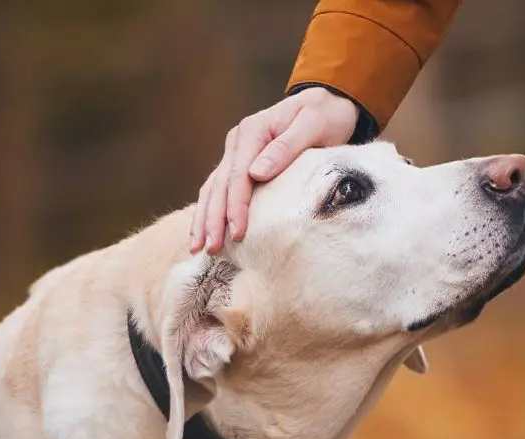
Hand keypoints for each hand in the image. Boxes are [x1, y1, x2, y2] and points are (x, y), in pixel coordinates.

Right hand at [189, 87, 358, 254]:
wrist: (326, 103)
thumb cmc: (324, 115)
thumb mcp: (312, 124)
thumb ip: (285, 147)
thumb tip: (256, 173)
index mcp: (252, 130)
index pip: (237, 176)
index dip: (235, 207)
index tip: (237, 234)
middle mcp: (237, 141)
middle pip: (219, 186)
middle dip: (213, 220)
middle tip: (211, 249)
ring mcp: (235, 152)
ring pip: (212, 189)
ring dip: (204, 220)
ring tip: (198, 248)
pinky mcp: (237, 163)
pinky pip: (217, 190)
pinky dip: (208, 211)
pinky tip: (203, 232)